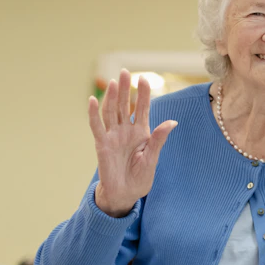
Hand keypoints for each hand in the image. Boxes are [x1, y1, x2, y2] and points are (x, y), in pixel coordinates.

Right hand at [89, 69, 177, 216]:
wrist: (125, 193)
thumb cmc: (141, 177)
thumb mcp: (152, 158)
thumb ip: (159, 139)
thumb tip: (172, 122)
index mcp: (142, 133)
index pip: (142, 109)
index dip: (143, 94)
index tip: (144, 78)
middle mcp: (126, 131)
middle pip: (125, 106)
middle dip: (125, 89)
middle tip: (124, 71)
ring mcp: (113, 136)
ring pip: (111, 112)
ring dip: (112, 97)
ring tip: (113, 82)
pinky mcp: (101, 144)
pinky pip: (96, 126)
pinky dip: (93, 113)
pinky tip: (92, 100)